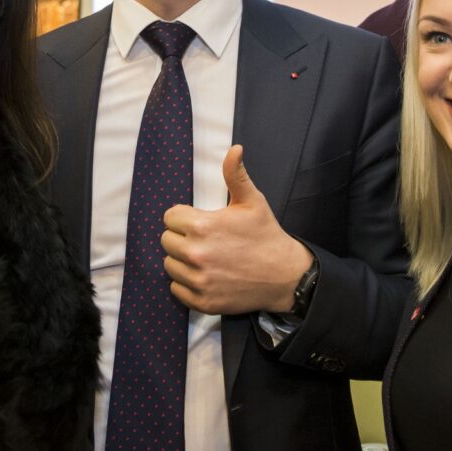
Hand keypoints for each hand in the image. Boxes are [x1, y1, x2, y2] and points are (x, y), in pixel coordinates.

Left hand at [161, 144, 313, 314]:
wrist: (285, 275)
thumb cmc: (266, 235)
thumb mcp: (252, 201)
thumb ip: (235, 174)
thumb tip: (235, 148)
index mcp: (203, 226)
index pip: (170, 217)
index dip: (183, 217)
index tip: (200, 222)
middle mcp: (196, 254)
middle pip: (166, 241)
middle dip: (181, 238)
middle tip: (203, 240)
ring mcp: (198, 281)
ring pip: (169, 265)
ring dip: (181, 261)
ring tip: (204, 258)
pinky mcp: (202, 302)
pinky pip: (176, 289)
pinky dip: (186, 284)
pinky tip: (205, 276)